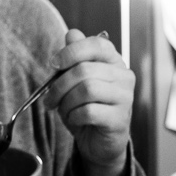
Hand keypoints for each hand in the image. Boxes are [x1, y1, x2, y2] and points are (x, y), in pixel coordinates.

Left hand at [49, 28, 134, 175]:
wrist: (99, 142)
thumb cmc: (88, 108)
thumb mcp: (76, 81)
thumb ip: (75, 57)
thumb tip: (72, 34)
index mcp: (114, 62)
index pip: (97, 44)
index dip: (72, 51)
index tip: (54, 64)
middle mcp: (124, 77)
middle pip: (85, 70)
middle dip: (59, 85)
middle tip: (49, 98)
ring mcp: (125, 98)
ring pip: (87, 90)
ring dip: (66, 102)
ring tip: (62, 110)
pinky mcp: (120, 119)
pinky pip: (89, 111)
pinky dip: (74, 116)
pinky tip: (74, 120)